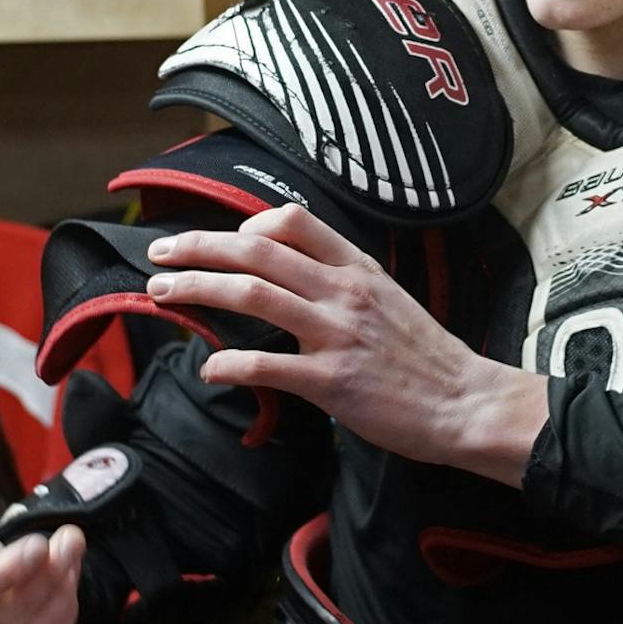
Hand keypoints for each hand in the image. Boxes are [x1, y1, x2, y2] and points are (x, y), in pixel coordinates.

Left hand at [145, 205, 547, 484]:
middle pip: (256, 251)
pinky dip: (226, 364)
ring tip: (161, 293)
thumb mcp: (389, 298)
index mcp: (357, 268)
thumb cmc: (425, 357)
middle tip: (159, 253)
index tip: (221, 239)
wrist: (464, 402)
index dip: (246, 224)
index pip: (294, 221)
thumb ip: (342, 281)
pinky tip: (207, 367)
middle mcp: (344, 292)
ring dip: (197, 290)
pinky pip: (265, 365)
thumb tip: (292, 273)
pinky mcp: (331, 380)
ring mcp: (337, 334)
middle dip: (197, 248)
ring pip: (252, 294)